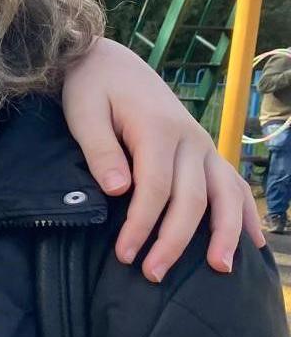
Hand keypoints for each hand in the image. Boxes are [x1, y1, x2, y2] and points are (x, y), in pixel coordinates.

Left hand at [62, 39, 264, 282]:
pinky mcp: (203, 150)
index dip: (142, 225)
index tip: (124, 255)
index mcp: (158, 130)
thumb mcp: (83, 113)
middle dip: (175, 241)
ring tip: (222, 270)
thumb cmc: (90, 89)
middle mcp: (189, 139)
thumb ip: (100, 151)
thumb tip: (120, 190)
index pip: (155, 189)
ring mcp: (202, 145)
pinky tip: (253, 242)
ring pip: (225, 193)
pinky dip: (245, 212)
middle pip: (192, 198)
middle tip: (153, 275)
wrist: (108, 61)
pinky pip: (232, 183)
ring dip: (225, 232)